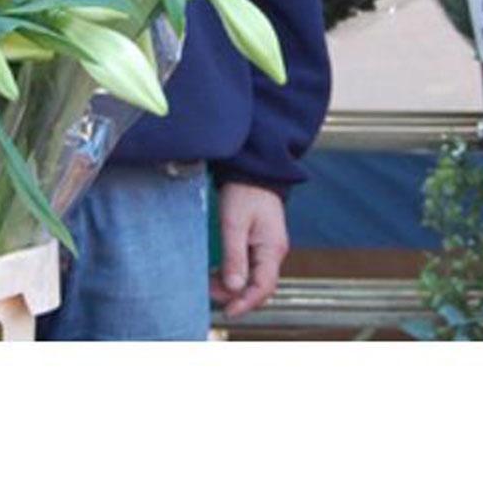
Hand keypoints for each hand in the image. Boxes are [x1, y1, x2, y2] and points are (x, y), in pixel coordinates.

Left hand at [211, 182, 288, 319]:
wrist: (253, 171)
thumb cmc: (244, 193)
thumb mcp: (234, 224)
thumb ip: (234, 257)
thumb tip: (234, 288)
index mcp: (272, 248)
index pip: (263, 287)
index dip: (246, 303)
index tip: (227, 312)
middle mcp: (274, 252)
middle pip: (259, 287)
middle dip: (235, 296)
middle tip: (209, 292)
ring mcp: (268, 249)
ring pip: (253, 279)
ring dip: (232, 286)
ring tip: (208, 283)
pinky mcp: (260, 244)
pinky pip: (250, 268)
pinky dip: (233, 275)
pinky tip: (216, 273)